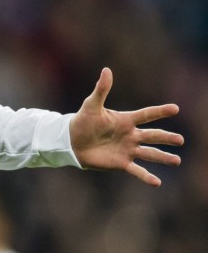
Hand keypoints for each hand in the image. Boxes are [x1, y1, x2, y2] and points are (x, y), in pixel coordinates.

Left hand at [70, 67, 182, 186]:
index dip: (159, 112)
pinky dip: (146, 177)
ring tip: (176, 160)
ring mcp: (127, 150)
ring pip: (149, 154)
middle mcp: (130, 135)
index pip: (146, 115)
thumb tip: (106, 70)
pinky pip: (137, 171)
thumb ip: (101, 89)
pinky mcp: (121, 163)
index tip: (175, 108)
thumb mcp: (91, 105)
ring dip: (163, 157)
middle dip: (166, 138)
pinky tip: (157, 182)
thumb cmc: (82, 121)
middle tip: (180, 140)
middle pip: (152, 136)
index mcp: (125, 120)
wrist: (72, 141)